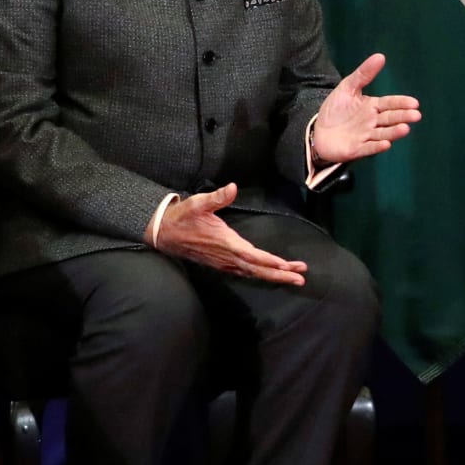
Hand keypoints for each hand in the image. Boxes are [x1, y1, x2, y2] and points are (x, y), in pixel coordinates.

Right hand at [152, 184, 307, 284]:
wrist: (163, 233)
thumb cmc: (183, 217)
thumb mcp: (199, 203)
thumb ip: (217, 197)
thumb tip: (232, 187)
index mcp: (225, 242)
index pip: (251, 255)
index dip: (268, 261)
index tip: (285, 264)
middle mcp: (227, 256)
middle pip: (257, 269)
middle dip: (280, 273)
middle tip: (301, 277)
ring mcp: (224, 262)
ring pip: (253, 273)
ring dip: (274, 276)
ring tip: (294, 277)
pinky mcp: (221, 263)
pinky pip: (244, 272)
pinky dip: (260, 274)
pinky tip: (270, 274)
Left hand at [312, 53, 420, 164]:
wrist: (319, 132)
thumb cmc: (336, 110)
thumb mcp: (348, 88)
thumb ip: (364, 74)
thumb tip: (380, 56)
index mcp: (373, 107)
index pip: (390, 104)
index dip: (401, 103)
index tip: (414, 103)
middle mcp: (373, 122)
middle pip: (390, 119)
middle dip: (403, 117)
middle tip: (416, 115)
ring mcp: (366, 136)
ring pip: (383, 133)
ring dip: (394, 132)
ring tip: (405, 129)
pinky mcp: (357, 149)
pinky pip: (369, 148)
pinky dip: (377, 146)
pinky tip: (386, 144)